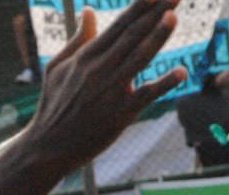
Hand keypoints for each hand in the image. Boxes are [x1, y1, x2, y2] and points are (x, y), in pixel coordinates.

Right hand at [24, 0, 184, 172]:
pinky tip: (181, 72)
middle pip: (133, 36)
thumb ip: (77, 40)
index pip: (118, 26)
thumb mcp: (57, 68)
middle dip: (156, 13)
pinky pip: (146, 96)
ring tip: (174, 17)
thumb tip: (90, 11)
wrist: (47, 147)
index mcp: (85, 57)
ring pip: (139, 59)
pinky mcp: (120, 114)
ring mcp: (110, 92)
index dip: (139, 7)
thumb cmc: (53, 105)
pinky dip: (164, 84)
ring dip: (158, 37)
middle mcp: (99, 70)